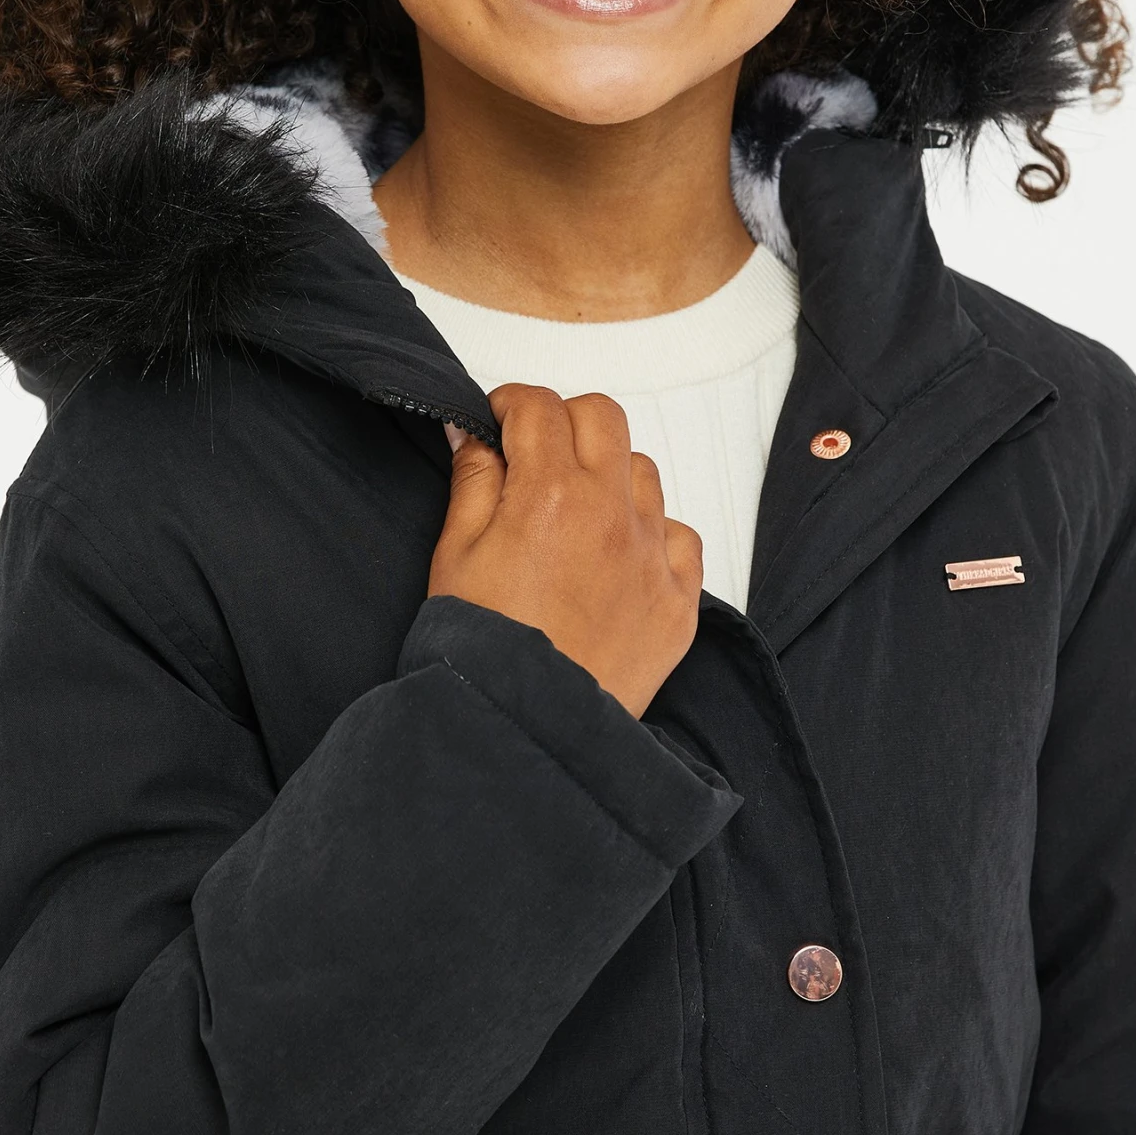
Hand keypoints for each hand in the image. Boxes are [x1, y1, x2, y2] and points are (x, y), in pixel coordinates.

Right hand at [428, 384, 702, 717]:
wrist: (525, 731)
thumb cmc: (483, 651)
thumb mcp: (455, 554)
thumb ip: (473, 481)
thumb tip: (477, 434)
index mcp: (552, 494)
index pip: (540, 406)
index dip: (511, 403)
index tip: (500, 421)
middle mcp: (613, 515)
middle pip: (603, 417)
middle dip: (564, 421)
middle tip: (535, 452)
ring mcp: (654, 557)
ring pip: (643, 472)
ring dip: (609, 475)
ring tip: (573, 513)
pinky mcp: (679, 600)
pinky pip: (680, 535)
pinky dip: (652, 534)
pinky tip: (617, 557)